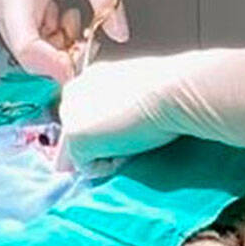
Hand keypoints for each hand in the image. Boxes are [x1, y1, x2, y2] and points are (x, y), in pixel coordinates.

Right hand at [0, 0, 198, 82]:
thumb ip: (108, 1)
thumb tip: (119, 33)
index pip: (26, 45)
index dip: (51, 64)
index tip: (76, 68)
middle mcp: (2, 8)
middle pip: (30, 56)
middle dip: (62, 56)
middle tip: (89, 40)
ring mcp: (5, 15)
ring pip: (34, 54)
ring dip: (62, 47)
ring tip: (78, 20)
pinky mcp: (12, 18)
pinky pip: (36, 45)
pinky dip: (56, 41)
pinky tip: (66, 17)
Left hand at [59, 47, 244, 165]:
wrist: (172, 89)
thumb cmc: (170, 88)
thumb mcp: (141, 91)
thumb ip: (124, 104)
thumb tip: (125, 128)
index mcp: (93, 77)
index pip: (88, 114)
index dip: (109, 128)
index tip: (133, 126)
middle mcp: (75, 91)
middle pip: (81, 134)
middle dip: (103, 142)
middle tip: (136, 132)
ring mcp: (71, 114)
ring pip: (84, 153)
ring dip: (109, 153)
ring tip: (136, 136)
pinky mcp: (74, 136)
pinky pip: (89, 168)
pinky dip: (110, 165)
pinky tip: (131, 145)